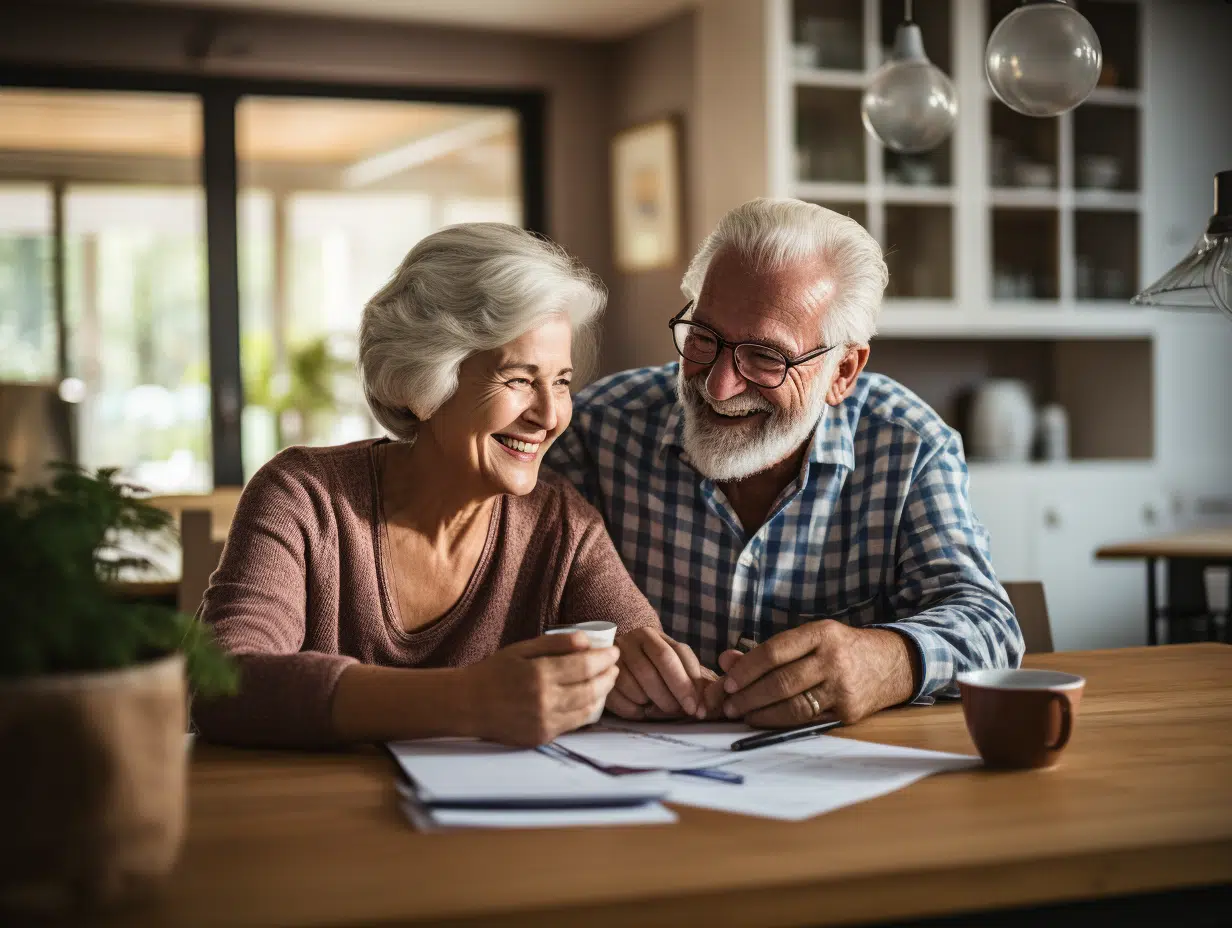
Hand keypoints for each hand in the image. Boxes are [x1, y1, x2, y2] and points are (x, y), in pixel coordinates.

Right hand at [461, 633, 619, 746]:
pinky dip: (587, 711)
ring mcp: (544, 722)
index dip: (605, 658)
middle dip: (608, 676)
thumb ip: (556, 643)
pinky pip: (574, 724)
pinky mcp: (542, 736)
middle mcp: (544, 700)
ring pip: (587, 709)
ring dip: (602, 694)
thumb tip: (587, 640)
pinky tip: (590, 699)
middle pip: (591, 688)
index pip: (586, 665)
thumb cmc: (494, 672)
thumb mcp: (522, 649)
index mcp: (539, 674)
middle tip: (614, 666)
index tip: (614, 650)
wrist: (468, 704)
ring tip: (606, 681)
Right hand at [605, 628, 710, 719]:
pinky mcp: (600, 675)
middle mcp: (630, 642)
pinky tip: (641, 711)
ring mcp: (612, 659)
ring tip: (658, 709)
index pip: (670, 657)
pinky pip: (616, 698)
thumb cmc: (654, 660)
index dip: (684, 685)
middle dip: (667, 698)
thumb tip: (704, 708)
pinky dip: (632, 710)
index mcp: (652, 636)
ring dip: (649, 704)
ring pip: (632, 687)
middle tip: (677, 711)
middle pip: (649, 673)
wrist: (616, 646)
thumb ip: (692, 678)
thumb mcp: (675, 659)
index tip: (695, 708)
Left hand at [718, 621, 915, 727]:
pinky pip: (809, 720)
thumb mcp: (810, 638)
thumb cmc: (841, 648)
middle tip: (728, 704)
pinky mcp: (849, 711)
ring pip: (794, 705)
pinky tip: (766, 721)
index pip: (775, 651)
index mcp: (821, 634)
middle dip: (749, 695)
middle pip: (782, 681)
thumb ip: (768, 650)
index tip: (728, 680)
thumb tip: (727, 661)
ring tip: (742, 714)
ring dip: (762, 713)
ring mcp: (843, 687)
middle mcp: (833, 659)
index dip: (747, 668)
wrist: (892, 664)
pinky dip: (782, 722)